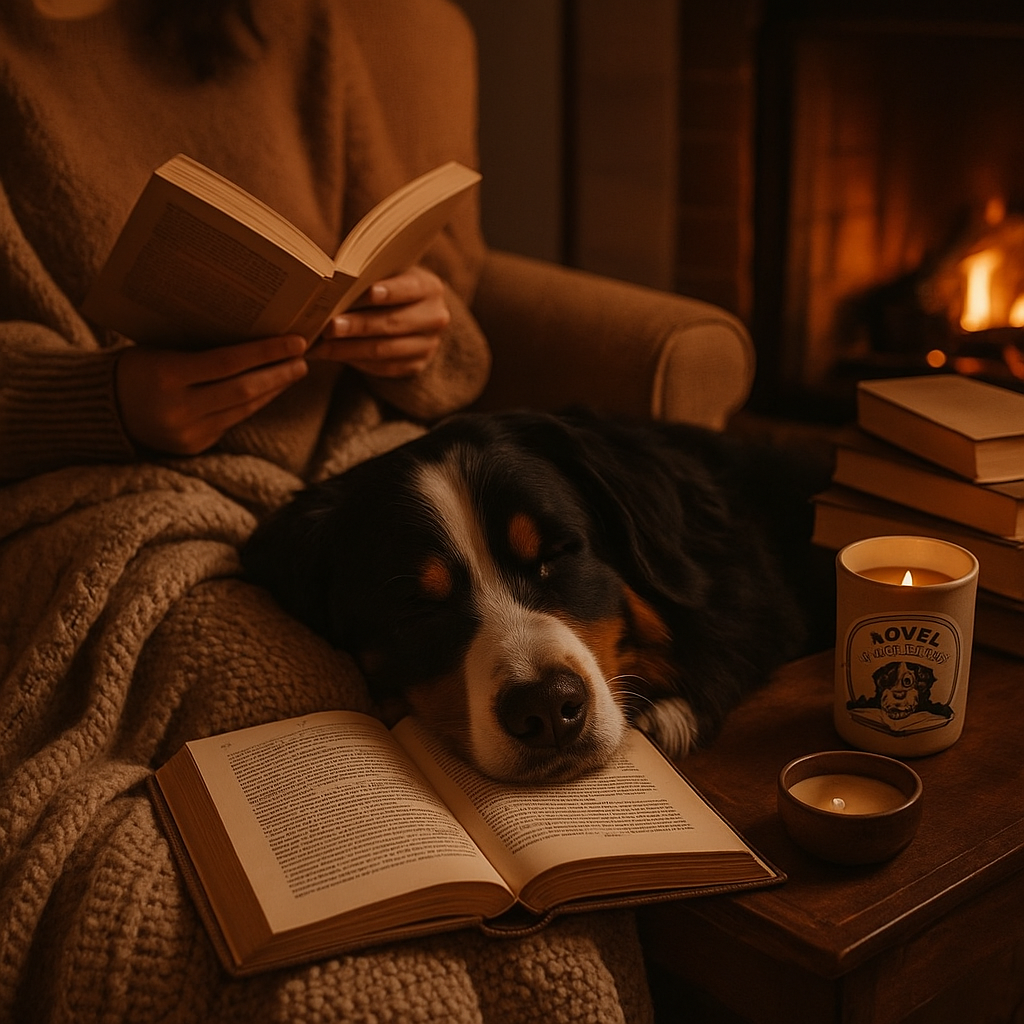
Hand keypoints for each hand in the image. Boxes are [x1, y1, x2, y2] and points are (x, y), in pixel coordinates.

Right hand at [115, 334, 307, 454]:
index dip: (266, 352)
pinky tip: (268, 391)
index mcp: (167, 375)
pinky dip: (253, 405)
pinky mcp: (194, 446)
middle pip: (243, 390)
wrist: (102, 409)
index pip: (228, 362)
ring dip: (272, 390)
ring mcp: (187, 432)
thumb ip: (201, 349)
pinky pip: (232, 422)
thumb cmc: (137, 367)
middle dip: (278, 374)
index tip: (296, 342)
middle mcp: (178, 409)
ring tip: (292, 373)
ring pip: (243, 410)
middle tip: (302, 359)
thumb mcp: (162, 349)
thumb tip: (254, 335)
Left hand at [311, 265, 450, 377]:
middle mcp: (434, 318)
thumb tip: (333, 285)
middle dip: (358, 325)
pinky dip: (355, 361)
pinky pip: (382, 367)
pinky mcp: (415, 365)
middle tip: (330, 326)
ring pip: (384, 349)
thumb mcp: (387, 274)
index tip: (368, 293)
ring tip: (322, 346)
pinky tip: (332, 355)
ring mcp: (427, 345)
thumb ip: (369, 277)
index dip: (390, 292)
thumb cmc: (389, 286)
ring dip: (350, 348)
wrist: (411, 313)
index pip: (410, 289)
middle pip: (393, 323)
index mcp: (430, 288)